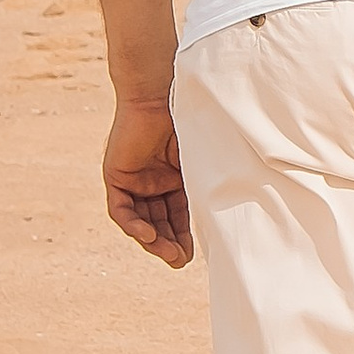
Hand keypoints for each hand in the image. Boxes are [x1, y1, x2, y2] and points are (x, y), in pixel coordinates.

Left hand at [102, 97, 193, 266]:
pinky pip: (121, 210)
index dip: (185, 235)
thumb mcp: (201, 159)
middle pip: (159, 221)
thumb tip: (238, 215)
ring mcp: (133, 179)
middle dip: (169, 243)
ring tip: (169, 255)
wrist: (159, 93)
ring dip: (153, 240)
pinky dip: (133, 225)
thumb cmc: (188, 119)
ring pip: (140, 220)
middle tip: (180, 261)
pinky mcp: (116, 176)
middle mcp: (152, 180)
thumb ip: (208, 183)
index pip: (178, 213)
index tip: (195, 255)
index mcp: (174, 176)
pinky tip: (148, 235)